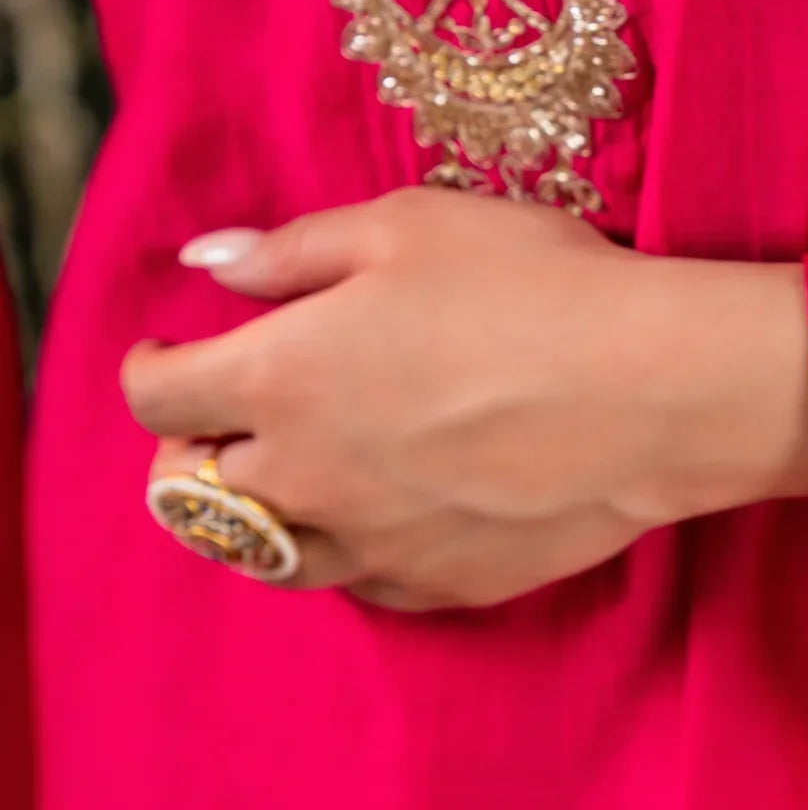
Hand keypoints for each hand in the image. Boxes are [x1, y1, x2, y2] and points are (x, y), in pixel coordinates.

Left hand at [122, 189, 807, 610]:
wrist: (657, 389)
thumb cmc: (535, 286)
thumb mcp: (408, 226)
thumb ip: (292, 251)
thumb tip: (210, 263)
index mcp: (278, 380)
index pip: (157, 396)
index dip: (149, 365)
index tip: (166, 347)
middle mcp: (304, 478)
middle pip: (187, 491)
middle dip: (187, 446)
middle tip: (224, 412)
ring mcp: (370, 545)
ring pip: (265, 552)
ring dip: (256, 510)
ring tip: (291, 470)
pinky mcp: (438, 584)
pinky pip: (359, 580)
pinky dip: (347, 545)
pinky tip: (379, 506)